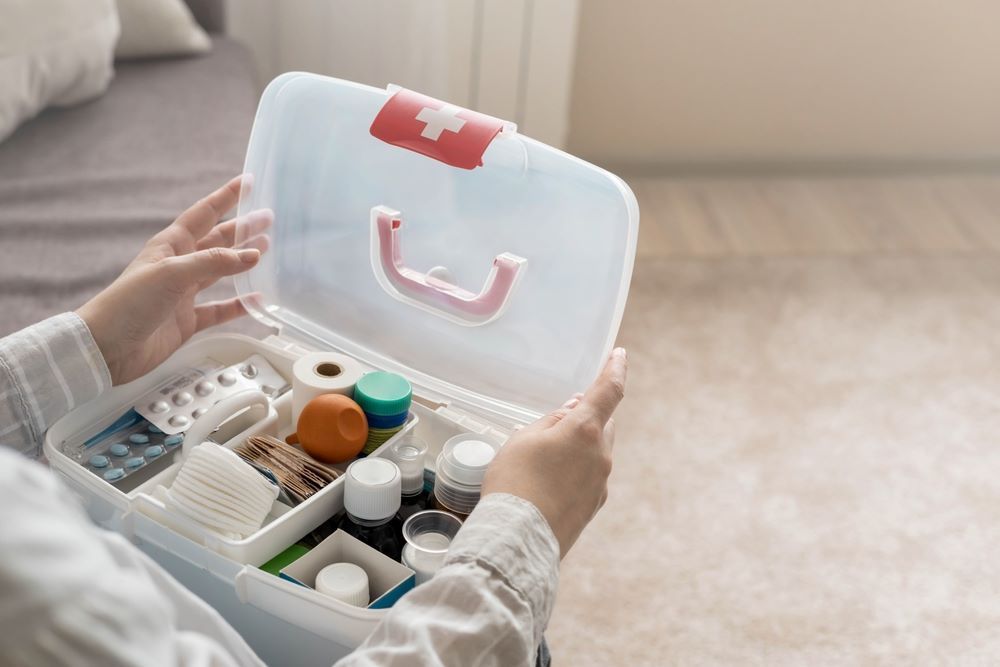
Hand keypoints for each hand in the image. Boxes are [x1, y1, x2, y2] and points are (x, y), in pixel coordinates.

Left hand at [77, 176, 271, 385]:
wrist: (106, 347)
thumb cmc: (128, 304)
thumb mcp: (171, 274)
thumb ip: (213, 263)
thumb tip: (252, 255)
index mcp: (170, 246)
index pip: (204, 213)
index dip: (226, 197)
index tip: (248, 182)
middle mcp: (179, 266)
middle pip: (217, 240)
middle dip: (242, 228)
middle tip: (268, 218)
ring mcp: (184, 293)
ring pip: (221, 272)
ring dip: (243, 261)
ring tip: (266, 250)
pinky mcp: (188, 320)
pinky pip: (220, 309)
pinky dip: (239, 305)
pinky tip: (256, 299)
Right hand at [482, 348, 626, 557]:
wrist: (517, 539)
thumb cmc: (514, 482)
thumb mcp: (523, 439)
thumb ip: (552, 421)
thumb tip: (573, 412)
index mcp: (585, 431)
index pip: (609, 391)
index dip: (615, 370)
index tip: (621, 355)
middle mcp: (601, 456)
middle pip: (602, 424)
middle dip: (587, 418)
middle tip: (558, 422)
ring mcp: (601, 484)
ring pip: (597, 452)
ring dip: (580, 447)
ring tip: (544, 459)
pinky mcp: (594, 506)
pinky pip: (590, 477)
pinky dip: (576, 471)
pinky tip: (549, 482)